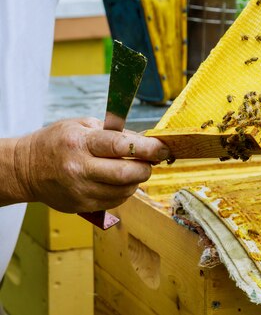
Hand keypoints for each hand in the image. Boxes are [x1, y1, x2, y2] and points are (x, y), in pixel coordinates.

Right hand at [13, 117, 169, 212]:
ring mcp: (80, 191)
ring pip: (126, 190)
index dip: (148, 148)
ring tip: (130, 168)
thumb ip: (115, 133)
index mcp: (80, 143)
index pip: (121, 146)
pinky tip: (116, 180)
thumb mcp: (83, 125)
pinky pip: (116, 201)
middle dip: (146, 167)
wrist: (26, 169)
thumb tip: (147, 141)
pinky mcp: (82, 206)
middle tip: (149, 160)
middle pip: (128, 173)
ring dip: (136, 180)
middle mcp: (79, 169)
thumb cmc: (57, 142)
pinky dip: (124, 191)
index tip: (163, 148)